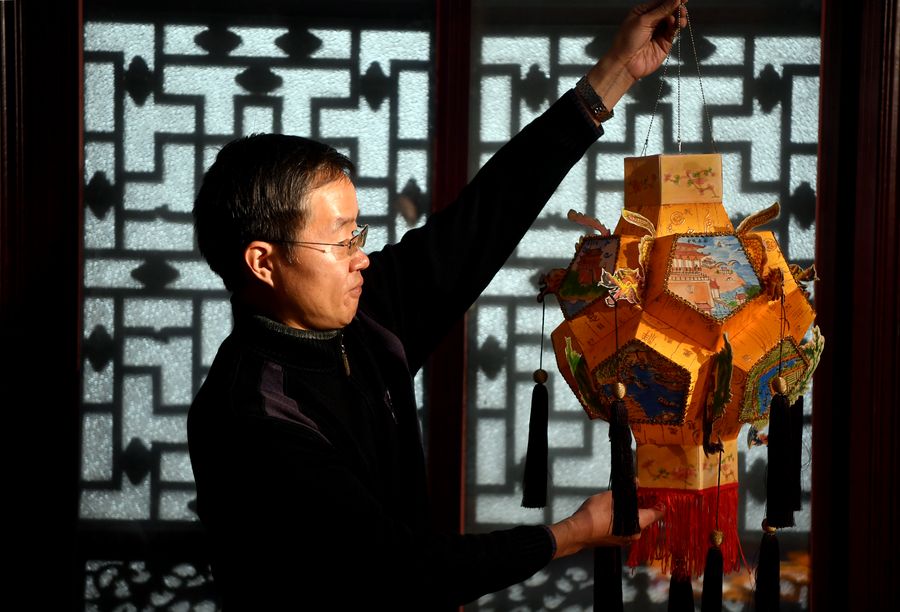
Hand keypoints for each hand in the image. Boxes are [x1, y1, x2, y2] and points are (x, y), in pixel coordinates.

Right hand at [548, 491, 663, 558]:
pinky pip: (626, 529)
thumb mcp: (611, 496)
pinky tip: (617, 512)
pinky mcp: (616, 542)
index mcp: (638, 523)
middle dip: (644, 507)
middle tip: (640, 494)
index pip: (657, 514)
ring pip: (635, 524)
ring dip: (634, 514)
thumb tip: (637, 482)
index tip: (661, 497)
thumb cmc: (597, 513)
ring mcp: (625, 540)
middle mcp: (635, 534)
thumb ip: (626, 491)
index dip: (660, 505)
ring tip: (628, 500)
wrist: (579, 532)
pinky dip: (625, 520)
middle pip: (645, 519)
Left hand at [581, 0, 687, 113]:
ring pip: (673, 20)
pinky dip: (677, 26)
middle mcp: (651, 21)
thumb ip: (661, 10)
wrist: (626, 64)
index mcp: (643, 12)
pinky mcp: (664, 42)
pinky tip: (677, 24)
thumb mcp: (643, 21)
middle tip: (682, 7)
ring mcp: (659, 32)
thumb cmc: (628, 40)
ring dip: (679, 17)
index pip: (661, 2)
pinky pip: (673, 31)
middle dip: (677, 8)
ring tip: (681, 17)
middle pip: (668, 10)